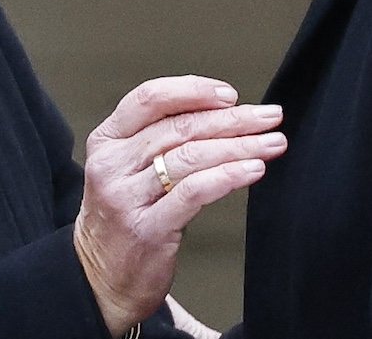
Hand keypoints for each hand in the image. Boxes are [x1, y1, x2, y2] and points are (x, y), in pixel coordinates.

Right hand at [74, 77, 285, 334]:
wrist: (99, 280)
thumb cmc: (123, 219)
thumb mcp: (125, 169)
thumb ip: (159, 140)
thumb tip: (224, 114)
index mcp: (106, 140)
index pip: (149, 98)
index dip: (194, 90)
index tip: (231, 95)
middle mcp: (113, 164)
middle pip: (181, 127)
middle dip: (233, 119)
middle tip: (269, 117)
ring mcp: (126, 197)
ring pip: (192, 156)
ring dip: (241, 146)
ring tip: (272, 144)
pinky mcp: (147, 228)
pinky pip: (194, 192)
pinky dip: (229, 176)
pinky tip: (253, 171)